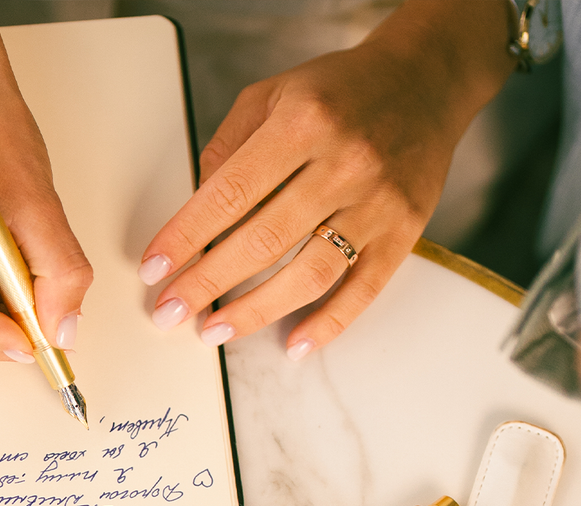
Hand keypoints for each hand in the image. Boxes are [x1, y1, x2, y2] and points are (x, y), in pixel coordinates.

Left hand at [138, 0, 514, 358]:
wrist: (425, 84)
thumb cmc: (341, 91)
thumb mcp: (274, 95)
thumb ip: (230, 148)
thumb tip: (195, 213)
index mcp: (302, 123)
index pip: (230, 193)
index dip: (187, 236)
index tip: (155, 268)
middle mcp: (342, 165)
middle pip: (264, 241)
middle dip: (209, 283)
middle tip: (172, 312)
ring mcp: (376, 204)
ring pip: (309, 274)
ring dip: (257, 311)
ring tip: (217, 331)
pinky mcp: (403, 234)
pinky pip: (362, 291)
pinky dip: (327, 324)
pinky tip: (293, 345)